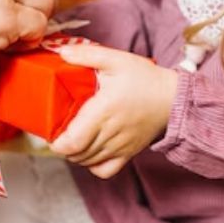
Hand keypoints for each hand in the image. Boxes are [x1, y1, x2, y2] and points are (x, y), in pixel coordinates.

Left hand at [50, 45, 178, 178]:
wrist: (173, 98)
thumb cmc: (144, 78)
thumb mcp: (116, 59)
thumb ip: (87, 55)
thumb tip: (62, 52)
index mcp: (104, 111)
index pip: (74, 142)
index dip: (58, 143)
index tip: (51, 132)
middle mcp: (111, 133)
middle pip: (77, 154)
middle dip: (63, 146)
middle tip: (58, 130)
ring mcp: (120, 146)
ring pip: (88, 162)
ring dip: (75, 154)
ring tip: (72, 138)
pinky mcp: (128, 153)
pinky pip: (105, 170)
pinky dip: (92, 165)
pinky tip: (90, 151)